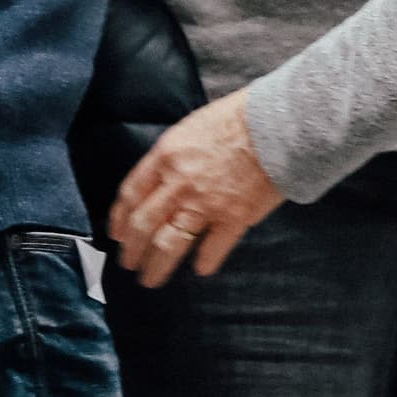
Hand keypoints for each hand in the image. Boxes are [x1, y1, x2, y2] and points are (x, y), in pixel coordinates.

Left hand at [110, 90, 286, 287]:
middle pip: (144, 225)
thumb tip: (160, 181)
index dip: (120, 219)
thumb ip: (172, 156)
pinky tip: (201, 269)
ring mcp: (205, 204)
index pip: (131, 195)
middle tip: (129, 264)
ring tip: (151, 278)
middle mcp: (179, 184)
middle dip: (132, 250)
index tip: (118, 235)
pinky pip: (211, 250)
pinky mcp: (233, 218)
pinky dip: (204, 263)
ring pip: (169, 244)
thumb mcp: (191, 127)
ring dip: (156, 266)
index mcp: (166, 157)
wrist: (278, 124)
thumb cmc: (238, 118)